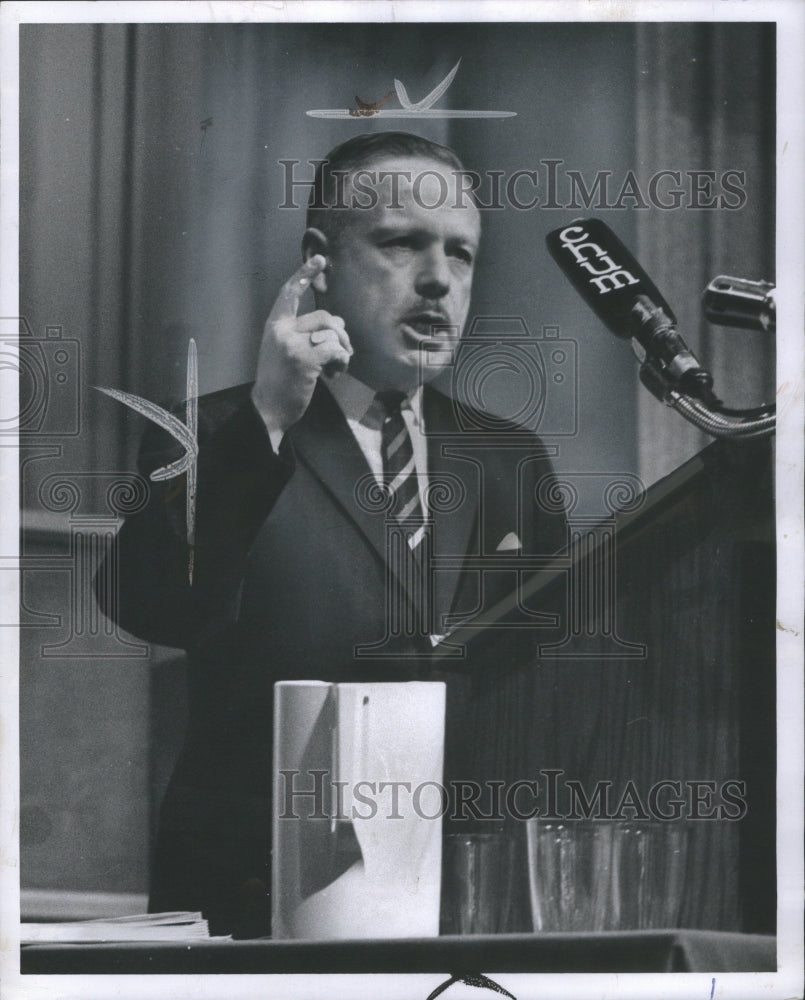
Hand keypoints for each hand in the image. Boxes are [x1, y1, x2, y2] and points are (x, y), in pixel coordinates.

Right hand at [251, 255, 351, 437]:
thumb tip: (338, 322)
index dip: (304, 275)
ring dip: (342, 352)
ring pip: (333, 334)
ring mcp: (293, 344)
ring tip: (335, 368)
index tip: (319, 260)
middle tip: (343, 352)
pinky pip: (337, 350)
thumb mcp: (286, 350)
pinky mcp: (305, 359)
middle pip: (325, 317)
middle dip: (341, 333)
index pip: (289, 292)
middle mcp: (282, 330)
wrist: (268, 409)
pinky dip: (342, 363)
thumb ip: (307, 333)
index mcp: (274, 326)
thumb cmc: (280, 382)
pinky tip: (334, 375)